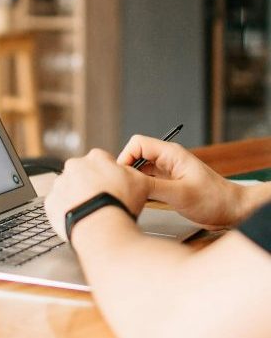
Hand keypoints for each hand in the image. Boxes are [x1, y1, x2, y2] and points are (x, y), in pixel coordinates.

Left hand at [44, 149, 150, 240]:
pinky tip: (79, 218)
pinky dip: (66, 211)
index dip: (108, 175)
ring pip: (68, 189)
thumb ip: (135, 173)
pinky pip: (58, 205)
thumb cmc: (120, 205)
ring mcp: (60, 184)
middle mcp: (74, 166)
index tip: (112, 186)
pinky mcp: (51, 202)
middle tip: (101, 200)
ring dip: (77, 197)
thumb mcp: (142, 183)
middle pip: (83, 174)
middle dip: (90, 185)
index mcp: (95, 157)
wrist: (101, 229)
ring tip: (90, 212)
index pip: (101, 160)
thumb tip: (133, 173)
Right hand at [117, 135, 243, 228]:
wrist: (233, 211)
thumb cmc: (214, 200)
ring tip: (130, 196)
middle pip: (135, 156)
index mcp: (171, 154)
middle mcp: (167, 160)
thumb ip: (151, 187)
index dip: (125, 157)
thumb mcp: (180, 194)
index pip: (137, 144)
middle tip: (124, 188)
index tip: (122, 176)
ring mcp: (167, 172)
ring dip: (134, 181)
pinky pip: (147, 181)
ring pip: (140, 170)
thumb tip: (129, 183)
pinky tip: (139, 201)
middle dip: (127, 171)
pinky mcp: (168, 184)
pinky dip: (140, 189)